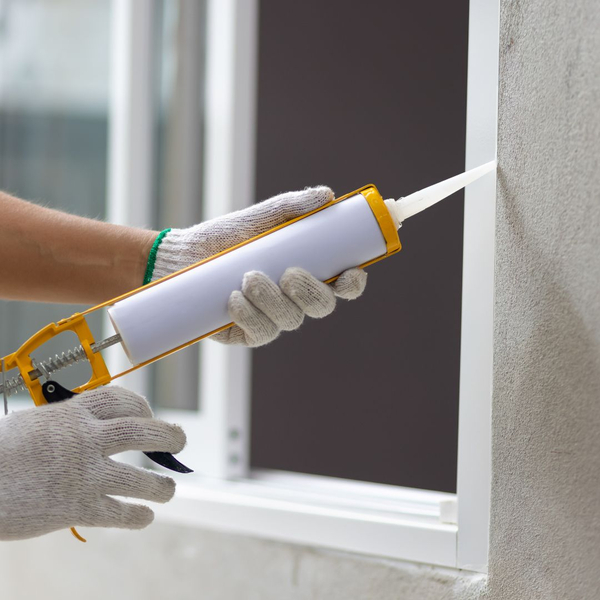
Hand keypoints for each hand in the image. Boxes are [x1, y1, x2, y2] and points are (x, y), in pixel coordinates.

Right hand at [0, 386, 185, 540]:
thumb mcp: (32, 424)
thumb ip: (63, 424)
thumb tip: (84, 425)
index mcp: (72, 414)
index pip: (120, 400)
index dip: (141, 406)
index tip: (150, 414)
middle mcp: (86, 440)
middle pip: (141, 432)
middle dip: (167, 436)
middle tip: (180, 441)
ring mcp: (86, 474)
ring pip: (139, 478)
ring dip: (160, 485)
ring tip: (169, 488)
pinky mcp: (79, 507)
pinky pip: (119, 513)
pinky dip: (136, 516)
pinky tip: (145, 517)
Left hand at [150, 187, 366, 345]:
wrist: (184, 256)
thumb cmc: (225, 237)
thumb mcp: (258, 218)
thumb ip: (291, 207)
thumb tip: (326, 196)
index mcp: (306, 272)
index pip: (341, 285)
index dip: (353, 283)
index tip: (351, 272)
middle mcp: (294, 299)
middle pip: (321, 306)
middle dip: (310, 293)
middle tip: (289, 274)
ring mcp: (273, 318)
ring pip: (290, 320)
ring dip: (273, 300)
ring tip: (248, 277)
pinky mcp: (248, 333)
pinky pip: (260, 332)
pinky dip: (250, 315)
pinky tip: (234, 299)